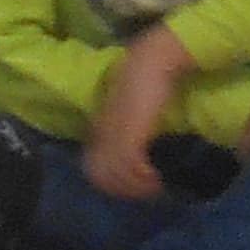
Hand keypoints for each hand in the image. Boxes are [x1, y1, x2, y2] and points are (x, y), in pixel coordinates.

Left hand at [83, 28, 191, 205]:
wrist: (152, 59)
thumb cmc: (145, 80)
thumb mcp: (132, 108)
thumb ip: (128, 126)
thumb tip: (136, 150)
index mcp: (100, 127)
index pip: (93, 166)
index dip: (112, 182)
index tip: (134, 184)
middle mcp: (102, 132)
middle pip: (99, 175)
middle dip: (122, 189)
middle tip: (144, 190)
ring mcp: (114, 132)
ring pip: (114, 174)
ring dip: (135, 187)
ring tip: (154, 186)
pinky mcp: (130, 132)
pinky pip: (129, 165)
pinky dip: (142, 178)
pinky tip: (157, 178)